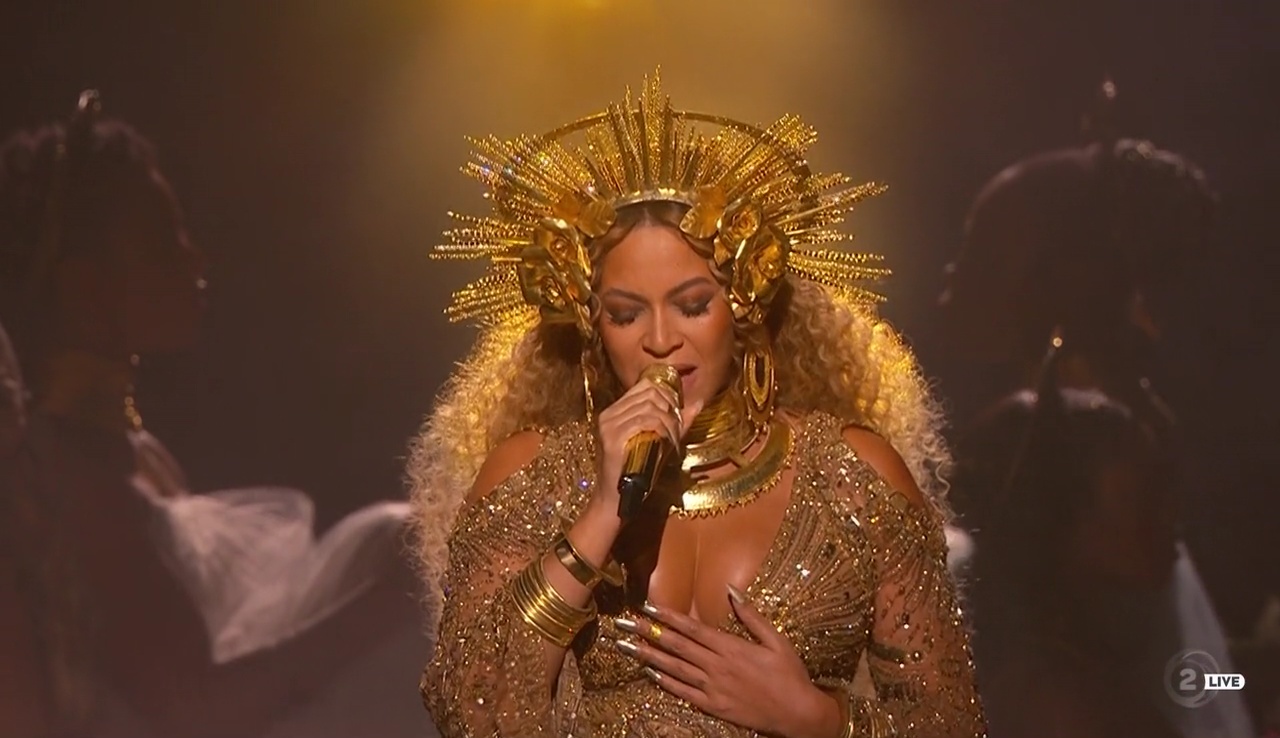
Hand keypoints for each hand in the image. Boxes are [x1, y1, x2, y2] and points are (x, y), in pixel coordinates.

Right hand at [595, 376, 702, 509]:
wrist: (616, 499)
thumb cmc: (638, 471)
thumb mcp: (660, 440)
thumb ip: (678, 421)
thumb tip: (699, 402)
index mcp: (615, 411)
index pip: (644, 386)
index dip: (666, 394)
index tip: (676, 411)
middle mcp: (609, 414)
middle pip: (649, 394)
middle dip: (670, 409)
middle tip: (677, 428)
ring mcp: (609, 426)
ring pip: (649, 407)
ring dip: (668, 423)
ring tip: (672, 439)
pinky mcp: (613, 439)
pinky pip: (644, 422)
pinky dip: (661, 430)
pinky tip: (666, 442)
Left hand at [614, 586, 840, 737]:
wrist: (798, 714)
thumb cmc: (790, 674)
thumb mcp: (776, 639)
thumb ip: (751, 615)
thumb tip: (731, 589)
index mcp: (731, 647)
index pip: (692, 628)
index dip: (667, 616)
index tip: (647, 606)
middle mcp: (717, 666)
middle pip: (676, 646)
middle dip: (647, 632)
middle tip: (623, 623)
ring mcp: (713, 688)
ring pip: (674, 668)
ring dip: (648, 656)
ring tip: (626, 646)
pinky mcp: (714, 706)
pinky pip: (684, 693)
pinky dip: (665, 682)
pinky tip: (650, 673)